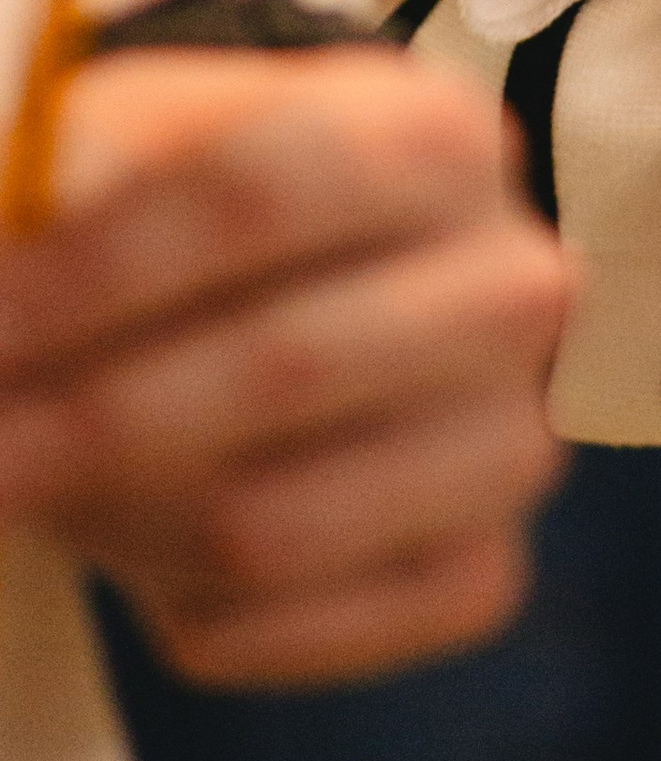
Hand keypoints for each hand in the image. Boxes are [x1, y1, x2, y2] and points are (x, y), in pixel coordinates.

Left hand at [0, 44, 569, 687]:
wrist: (341, 289)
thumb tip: (34, 213)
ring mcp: (510, 441)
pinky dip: (171, 606)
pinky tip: (133, 541)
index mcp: (440, 143)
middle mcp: (513, 289)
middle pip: (282, 366)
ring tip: (42, 488)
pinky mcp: (477, 576)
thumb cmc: (231, 212)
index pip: (259, 196)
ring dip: (112, 521)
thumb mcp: (174, 129)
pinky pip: (283, 631)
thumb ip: (102, 155)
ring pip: (269, 527)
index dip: (98, 269)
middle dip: (88, 422)